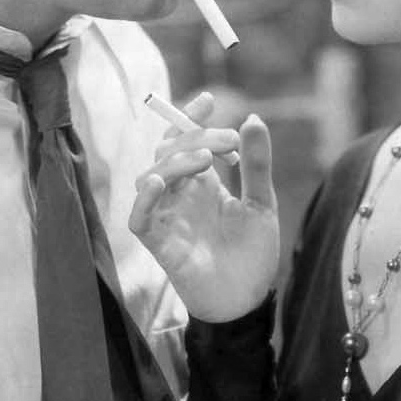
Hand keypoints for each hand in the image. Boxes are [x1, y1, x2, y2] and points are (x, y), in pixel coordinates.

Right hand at [129, 93, 278, 322]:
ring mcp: (168, 218)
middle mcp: (180, 196)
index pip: (185, 141)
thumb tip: (253, 119)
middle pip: (168, 152)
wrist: (248, 300)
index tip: (208, 101)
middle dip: (194, 138)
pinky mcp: (159, 244)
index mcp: (202, 184)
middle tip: (227, 143)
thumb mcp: (260, 203)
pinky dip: (145, 199)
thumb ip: (256, 165)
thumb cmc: (253, 254)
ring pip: (151, 178)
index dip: (190, 119)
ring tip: (205, 161)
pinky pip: (140, 218)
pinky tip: (160, 183)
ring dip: (174, 163)